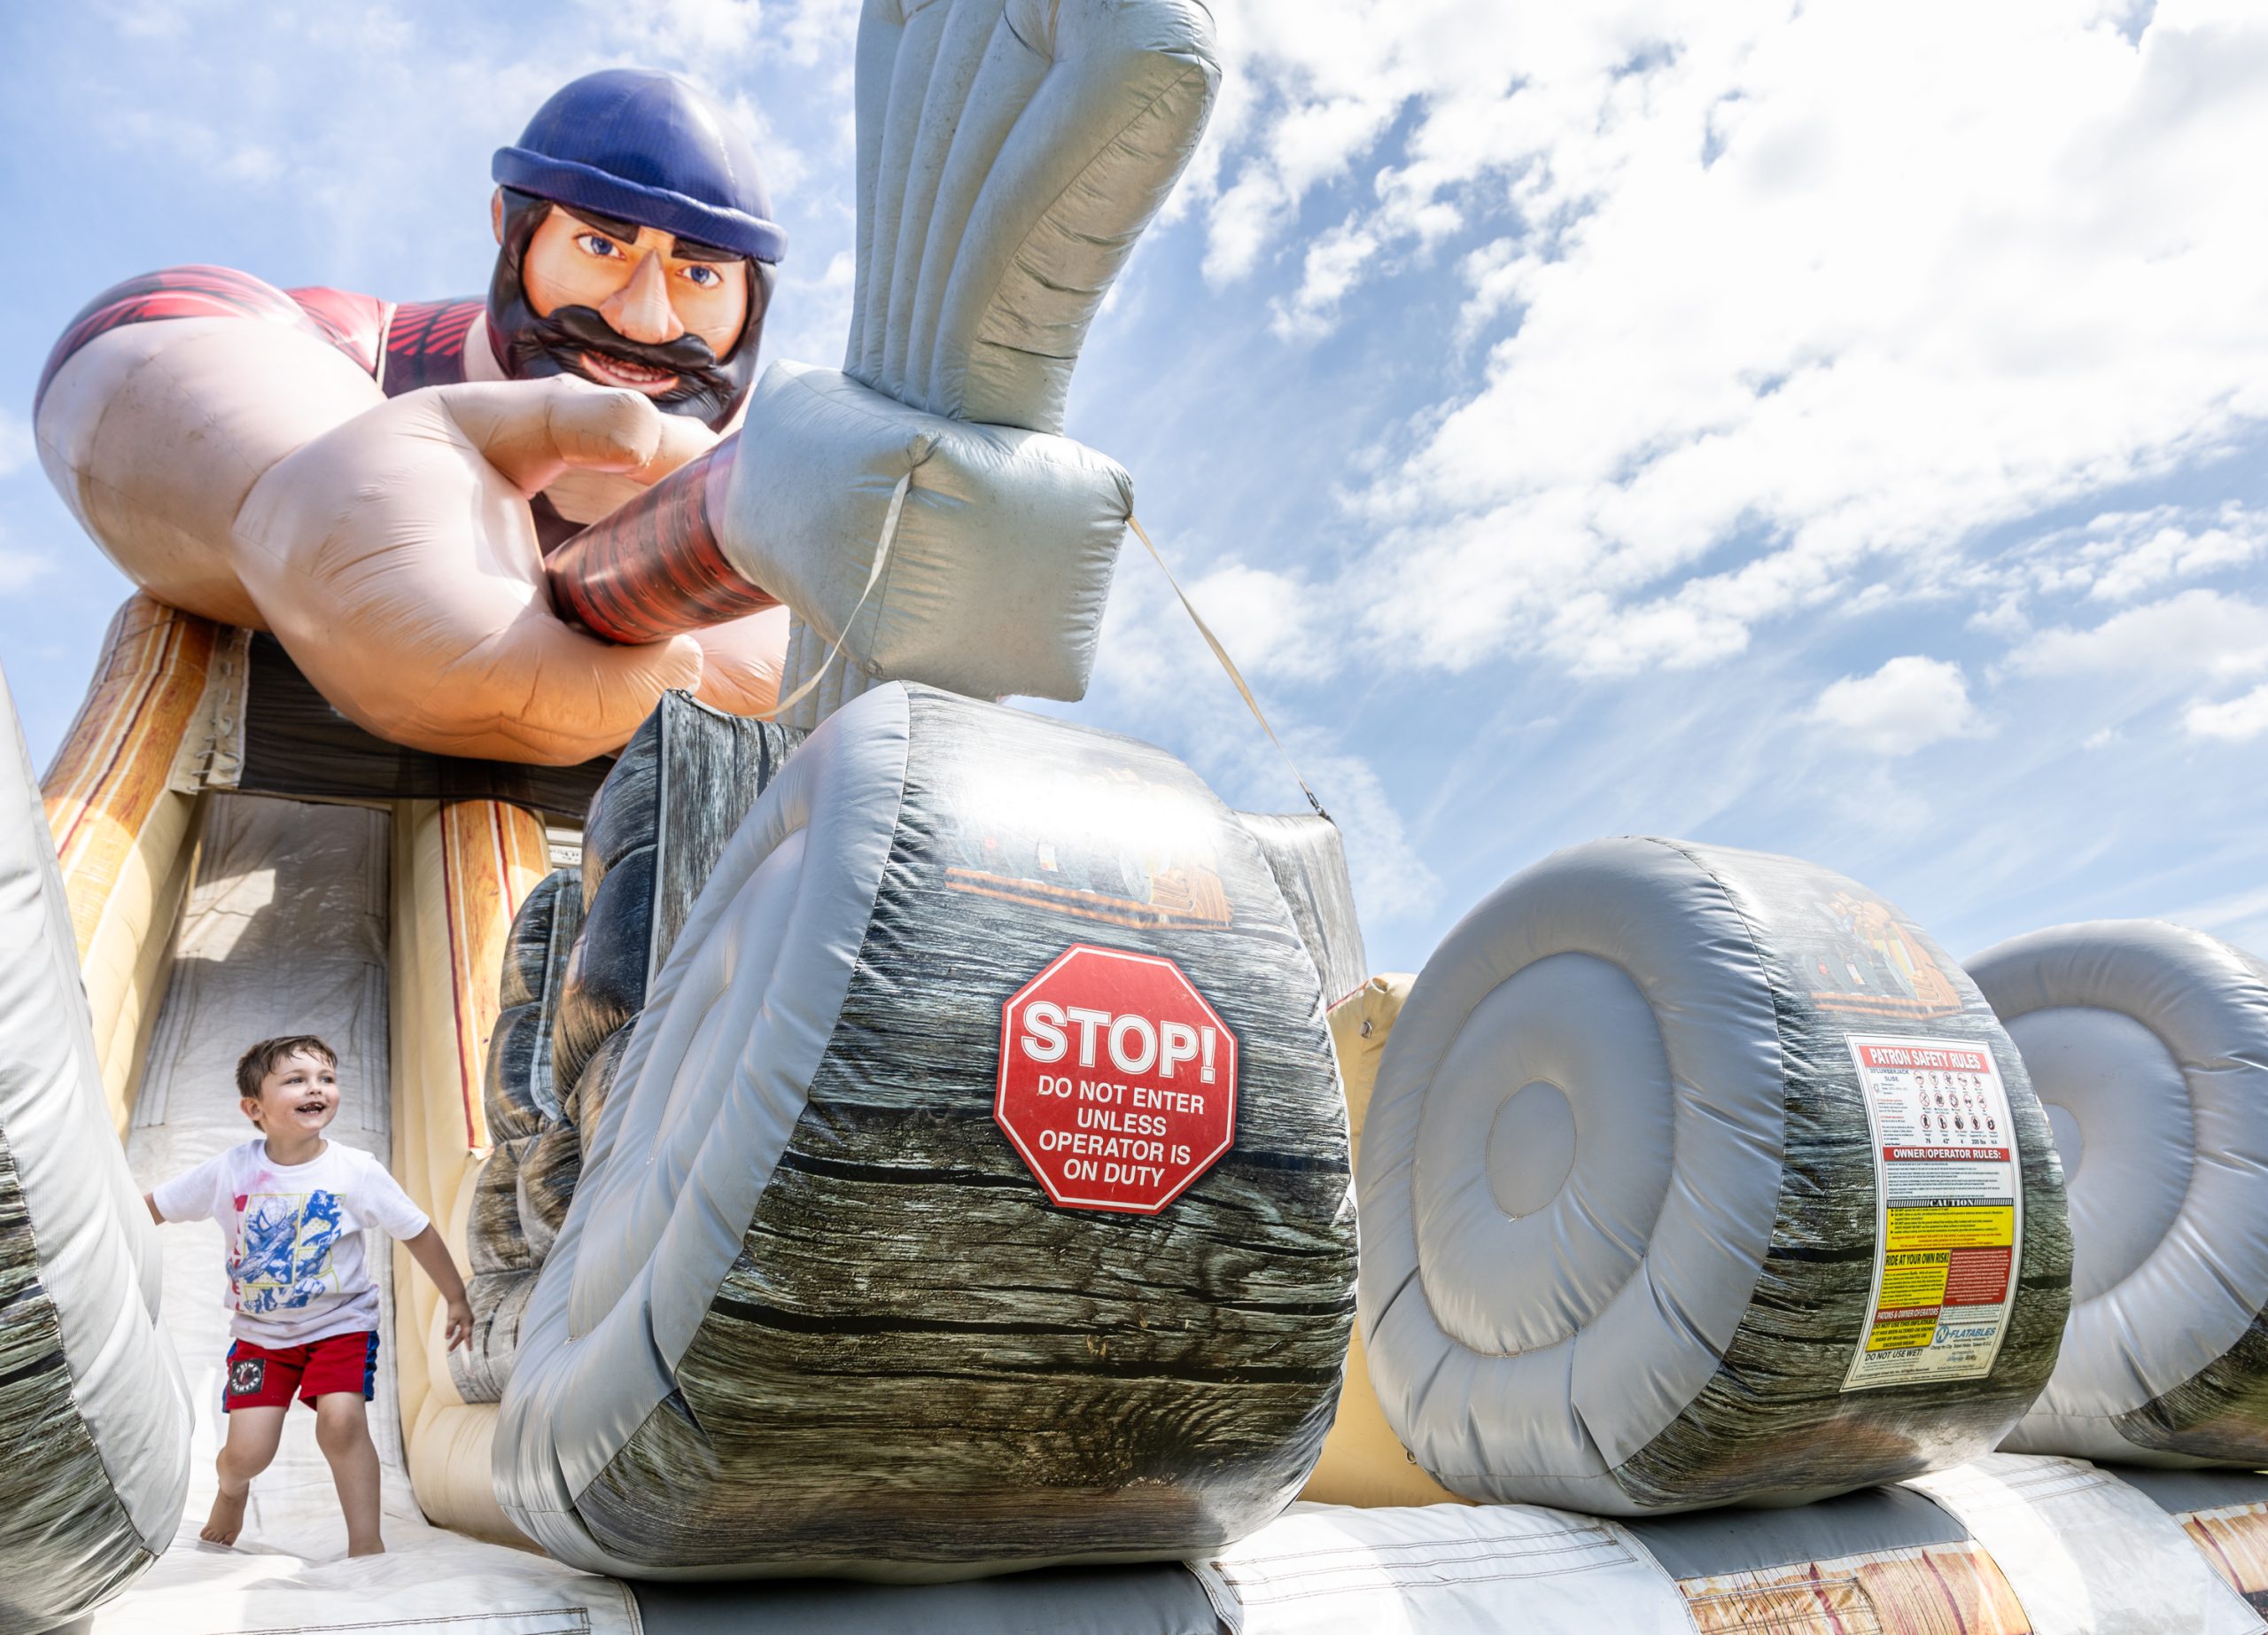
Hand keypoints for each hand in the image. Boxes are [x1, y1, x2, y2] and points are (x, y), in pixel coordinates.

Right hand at [232, 376, 710, 763]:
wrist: (280, 533)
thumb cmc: (378, 470)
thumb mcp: (467, 415)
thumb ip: (564, 417)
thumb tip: (646, 430)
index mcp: (430, 609)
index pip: (559, 685)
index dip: (637, 677)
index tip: (685, 640)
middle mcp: (423, 693)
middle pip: (574, 730)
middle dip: (644, 690)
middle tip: (682, 630)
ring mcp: (428, 729)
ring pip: (560, 749)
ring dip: (619, 706)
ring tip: (645, 641)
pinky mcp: (438, 746)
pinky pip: (534, 746)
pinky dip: (582, 713)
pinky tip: (599, 660)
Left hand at [445, 1295, 473, 1351]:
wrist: (457, 1297)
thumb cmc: (455, 1307)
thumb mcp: (451, 1319)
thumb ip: (450, 1329)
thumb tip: (447, 1338)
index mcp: (467, 1323)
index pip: (467, 1335)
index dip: (468, 1343)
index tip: (470, 1350)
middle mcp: (470, 1322)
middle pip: (464, 1335)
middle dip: (457, 1342)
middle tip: (450, 1349)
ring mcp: (469, 1319)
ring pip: (464, 1332)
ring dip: (459, 1338)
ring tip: (453, 1345)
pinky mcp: (467, 1317)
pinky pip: (464, 1328)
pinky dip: (460, 1333)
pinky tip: (458, 1334)